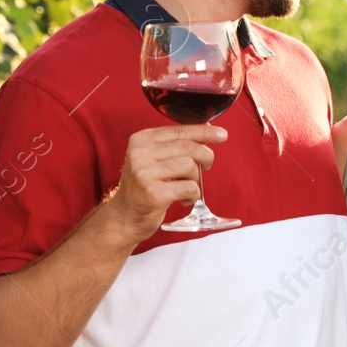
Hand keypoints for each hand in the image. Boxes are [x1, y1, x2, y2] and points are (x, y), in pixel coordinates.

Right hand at [105, 125, 227, 239]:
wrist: (125, 216)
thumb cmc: (145, 186)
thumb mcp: (153, 159)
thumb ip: (175, 145)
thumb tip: (208, 131)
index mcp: (141, 140)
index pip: (179, 130)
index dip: (204, 131)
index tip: (221, 134)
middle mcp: (140, 153)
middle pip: (189, 147)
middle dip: (205, 156)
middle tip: (206, 166)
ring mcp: (145, 173)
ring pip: (190, 167)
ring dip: (195, 179)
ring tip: (185, 187)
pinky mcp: (154, 194)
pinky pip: (190, 188)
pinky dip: (193, 195)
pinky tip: (184, 199)